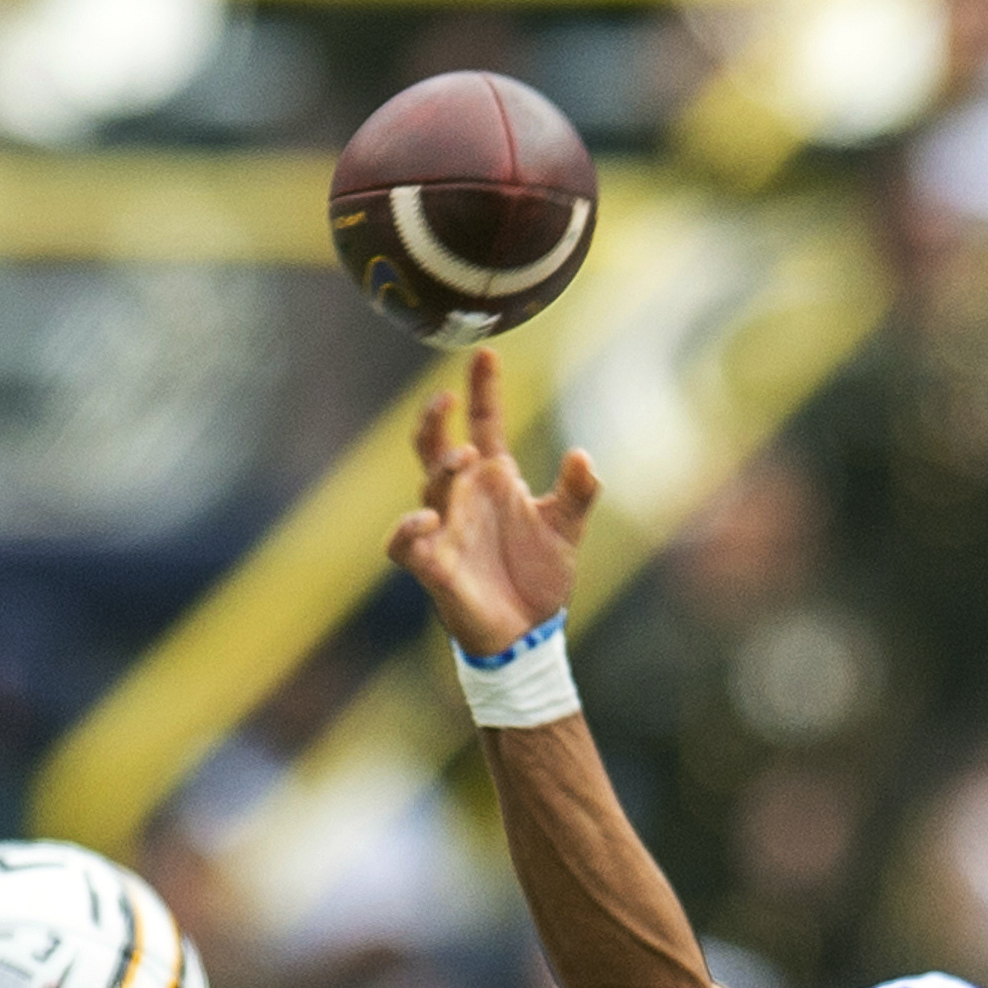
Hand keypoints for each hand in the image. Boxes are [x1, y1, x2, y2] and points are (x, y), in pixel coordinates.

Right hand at [386, 350, 601, 659]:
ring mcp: (445, 528)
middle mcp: (464, 497)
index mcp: (494, 480)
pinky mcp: (433, 566)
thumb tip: (582, 455)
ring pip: (428, 485)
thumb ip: (578, 492)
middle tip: (448, 399)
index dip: (483, 389)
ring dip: (442, 468)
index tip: (487, 354)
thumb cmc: (540, 576)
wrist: (529, 633)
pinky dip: (408, 529)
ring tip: (464, 457)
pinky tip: (426, 518)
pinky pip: (404, 543)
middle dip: (436, 419)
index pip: (484, 423)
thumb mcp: (567, 528)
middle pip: (437, 445)